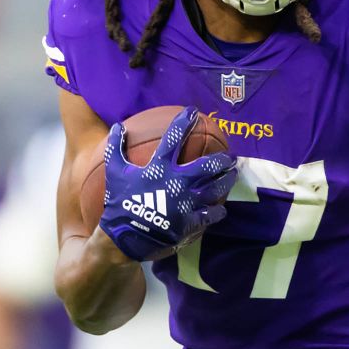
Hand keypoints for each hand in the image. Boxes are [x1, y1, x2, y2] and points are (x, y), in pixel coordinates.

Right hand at [99, 106, 236, 261]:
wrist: (125, 237)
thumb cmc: (119, 203)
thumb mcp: (115, 173)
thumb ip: (116, 149)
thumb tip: (118, 126)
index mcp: (159, 168)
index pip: (174, 138)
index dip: (183, 122)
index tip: (193, 111)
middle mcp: (177, 182)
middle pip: (206, 166)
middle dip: (221, 159)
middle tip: (231, 156)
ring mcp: (186, 203)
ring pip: (215, 188)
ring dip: (226, 180)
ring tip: (233, 175)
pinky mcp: (191, 222)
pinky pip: (211, 214)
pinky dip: (218, 211)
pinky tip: (222, 209)